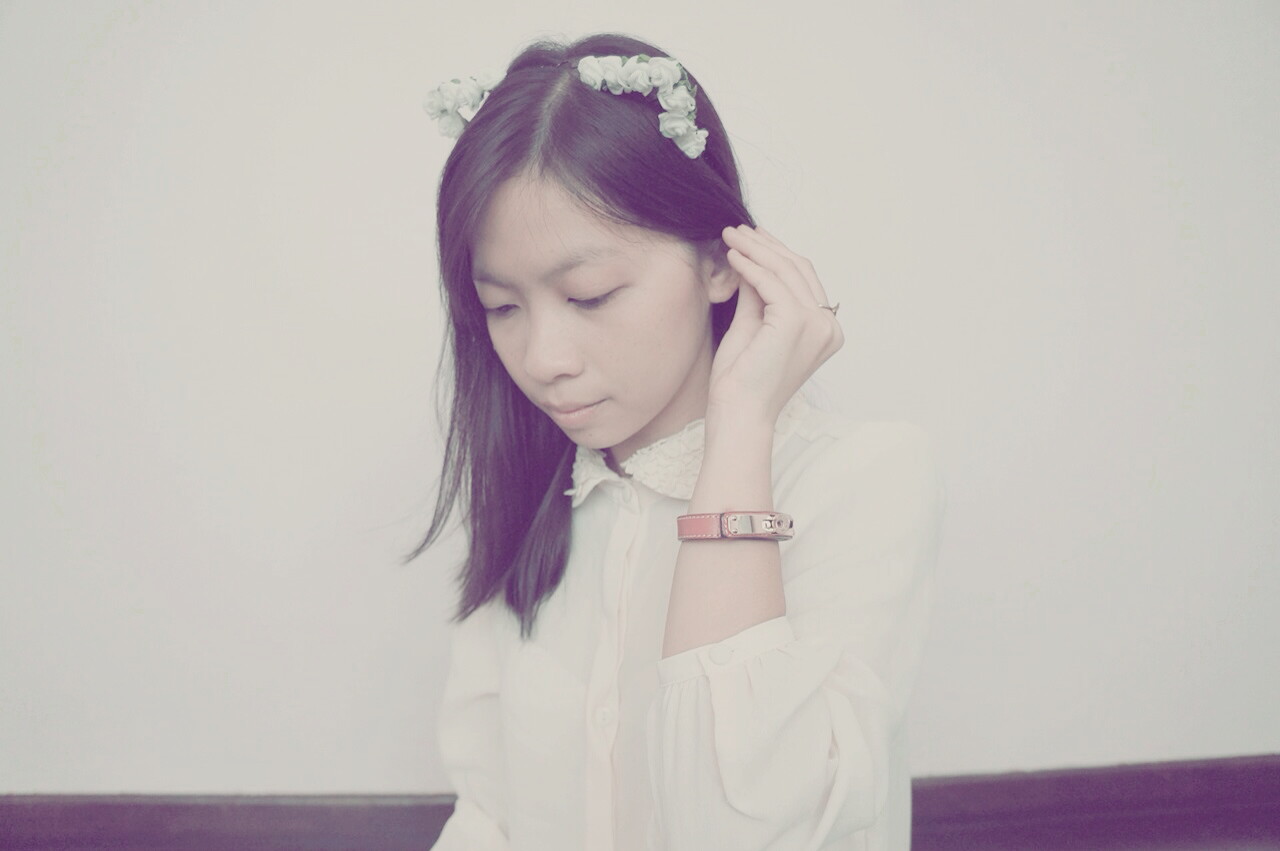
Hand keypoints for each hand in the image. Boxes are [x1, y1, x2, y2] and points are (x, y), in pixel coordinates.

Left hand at [707, 224, 843, 429]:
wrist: (738, 413)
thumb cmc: (742, 381)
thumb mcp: (752, 325)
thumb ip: (757, 294)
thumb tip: (751, 260)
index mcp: (826, 331)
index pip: (804, 279)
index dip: (777, 253)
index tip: (751, 237)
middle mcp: (829, 327)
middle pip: (798, 270)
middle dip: (766, 245)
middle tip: (737, 229)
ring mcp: (817, 325)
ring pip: (785, 271)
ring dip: (755, 249)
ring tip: (729, 236)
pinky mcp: (796, 323)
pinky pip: (771, 282)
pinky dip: (750, 265)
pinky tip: (731, 255)